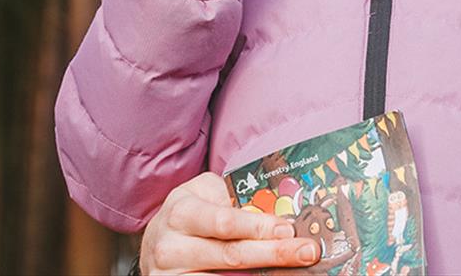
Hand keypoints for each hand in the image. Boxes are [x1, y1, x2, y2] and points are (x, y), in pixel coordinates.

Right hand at [139, 172, 318, 274]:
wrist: (154, 241)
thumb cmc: (189, 212)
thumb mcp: (204, 193)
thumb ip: (231, 196)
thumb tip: (273, 209)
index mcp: (182, 212)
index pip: (225, 222)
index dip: (259, 227)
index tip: (289, 229)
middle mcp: (171, 245)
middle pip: (231, 254)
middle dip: (274, 253)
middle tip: (307, 252)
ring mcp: (170, 274)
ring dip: (262, 275)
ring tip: (292, 271)